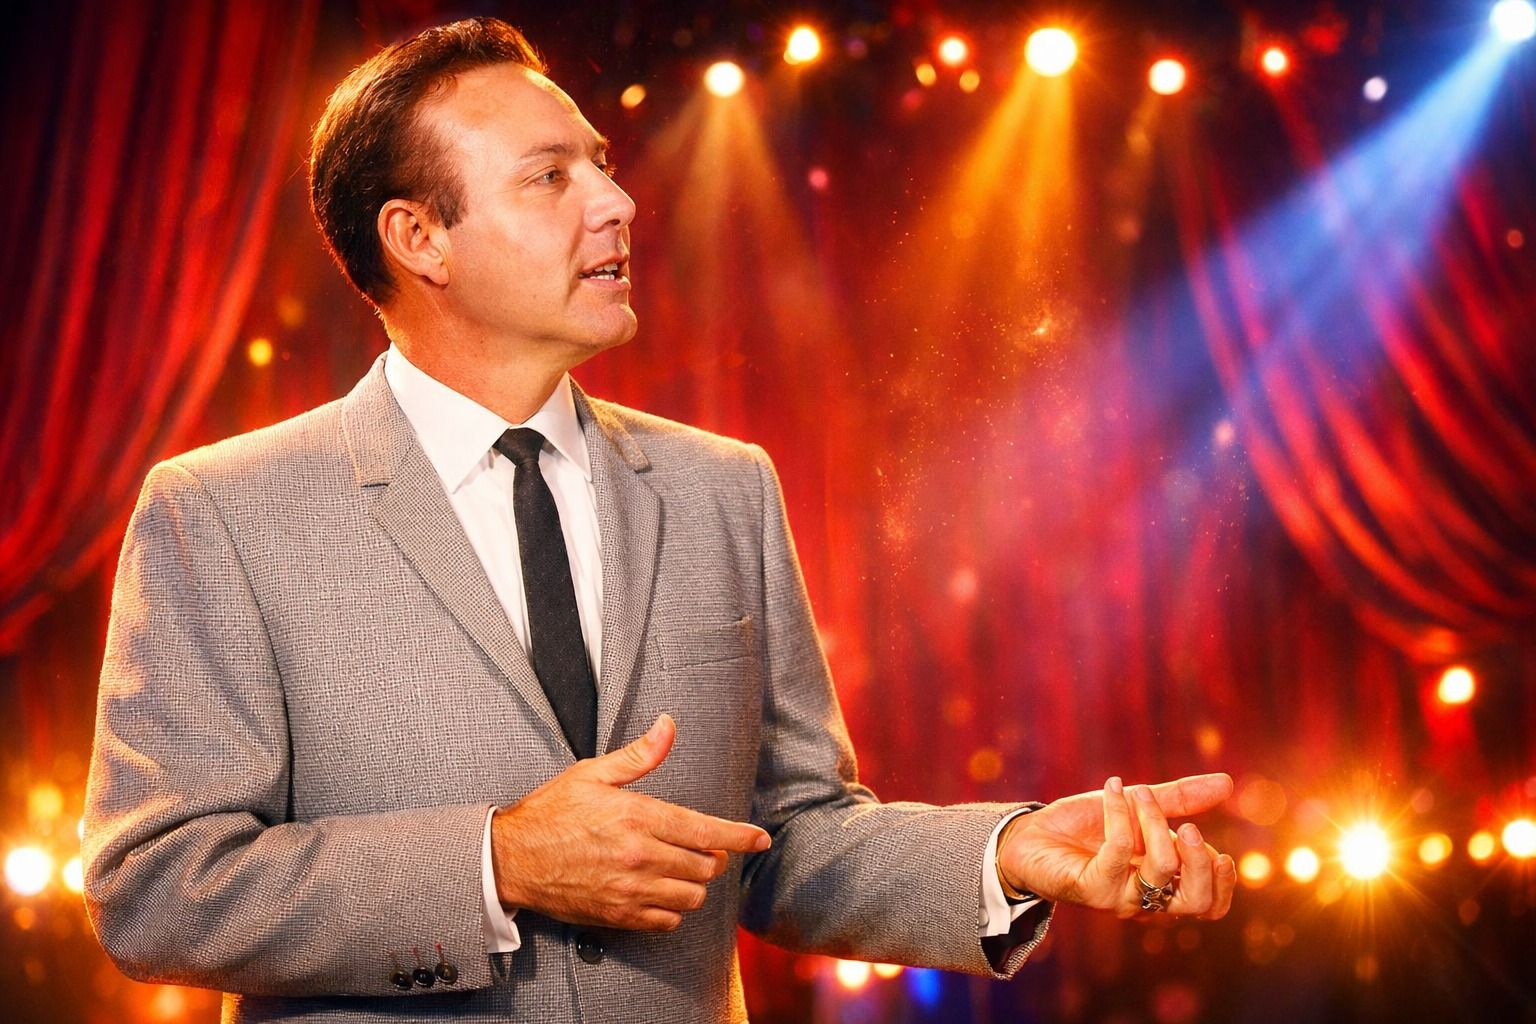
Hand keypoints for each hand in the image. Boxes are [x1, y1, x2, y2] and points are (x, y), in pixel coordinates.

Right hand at [490, 713, 770, 931]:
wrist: (510, 860)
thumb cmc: (550, 813)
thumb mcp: (592, 774)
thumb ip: (638, 755)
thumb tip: (668, 726)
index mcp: (637, 816)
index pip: (705, 831)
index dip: (740, 837)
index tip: (761, 840)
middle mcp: (639, 856)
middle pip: (704, 866)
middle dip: (711, 857)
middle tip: (699, 847)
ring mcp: (629, 890)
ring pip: (691, 896)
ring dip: (693, 884)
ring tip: (679, 869)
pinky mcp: (618, 916)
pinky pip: (667, 921)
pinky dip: (672, 910)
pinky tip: (660, 892)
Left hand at [998, 774, 1235, 919]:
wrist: (1031, 835)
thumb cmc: (1085, 827)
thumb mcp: (1138, 807)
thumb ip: (1180, 800)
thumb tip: (1227, 782)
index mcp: (1164, 884)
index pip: (1209, 904)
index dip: (1223, 882)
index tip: (1219, 852)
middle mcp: (1145, 898)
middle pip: (1195, 902)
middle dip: (1200, 860)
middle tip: (1188, 827)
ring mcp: (1118, 896)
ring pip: (1161, 871)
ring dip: (1158, 825)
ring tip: (1139, 793)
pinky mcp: (1090, 887)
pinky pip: (1118, 851)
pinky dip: (1120, 814)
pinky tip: (1113, 789)